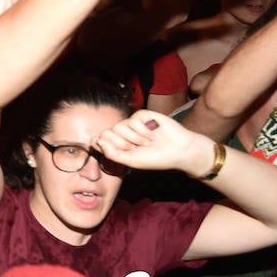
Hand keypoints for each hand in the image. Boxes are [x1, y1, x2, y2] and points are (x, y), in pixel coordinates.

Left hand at [92, 109, 211, 175]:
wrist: (179, 151)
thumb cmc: (155, 158)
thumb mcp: (130, 161)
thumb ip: (111, 153)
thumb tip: (97, 140)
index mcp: (118, 145)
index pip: (100, 140)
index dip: (105, 146)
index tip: (121, 152)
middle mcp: (123, 133)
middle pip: (107, 133)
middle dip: (121, 144)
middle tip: (136, 148)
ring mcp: (132, 123)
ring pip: (119, 126)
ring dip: (134, 138)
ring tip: (147, 143)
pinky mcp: (142, 115)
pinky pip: (132, 119)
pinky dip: (142, 130)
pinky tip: (153, 135)